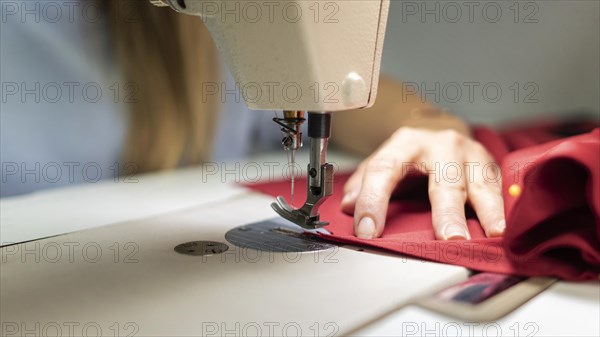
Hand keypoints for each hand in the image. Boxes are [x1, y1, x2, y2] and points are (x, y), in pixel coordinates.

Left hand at [341, 127, 504, 239]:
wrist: (439, 130)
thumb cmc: (408, 155)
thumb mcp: (381, 161)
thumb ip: (363, 184)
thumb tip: (348, 206)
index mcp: (404, 143)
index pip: (384, 171)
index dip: (374, 202)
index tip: (368, 231)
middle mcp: (441, 145)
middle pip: (443, 180)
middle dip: (447, 211)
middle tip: (449, 238)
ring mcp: (470, 153)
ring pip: (480, 183)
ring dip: (488, 210)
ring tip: (493, 233)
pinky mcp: (491, 165)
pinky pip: (499, 188)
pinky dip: (504, 209)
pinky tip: (506, 227)